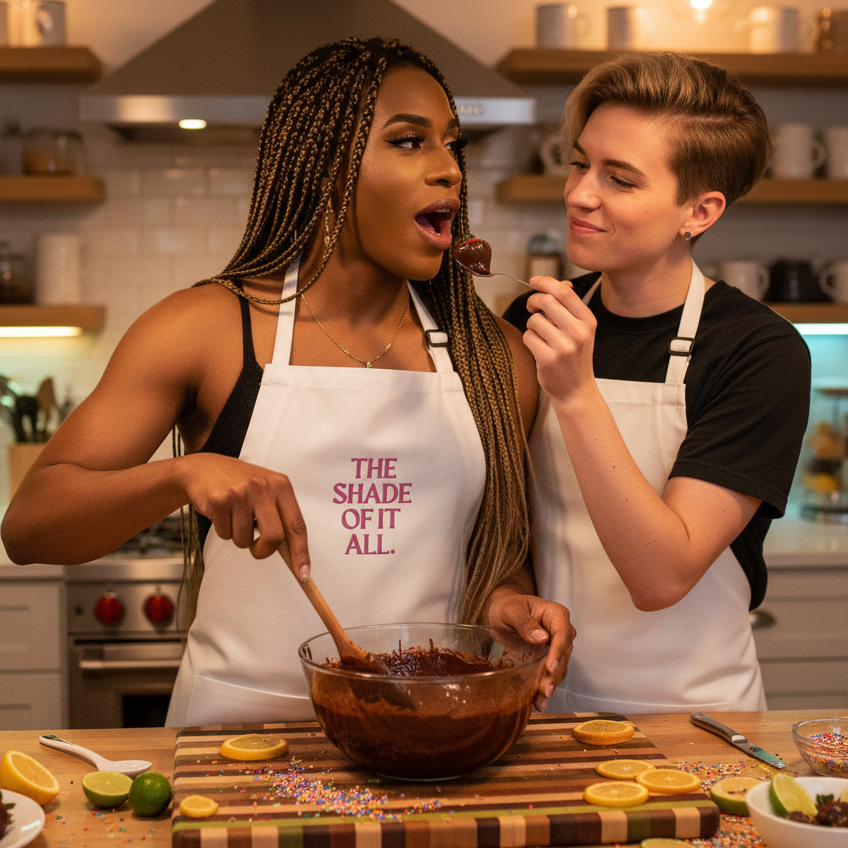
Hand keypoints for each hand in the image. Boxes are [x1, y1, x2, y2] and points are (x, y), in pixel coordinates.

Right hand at [181, 453, 309, 579]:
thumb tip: (294, 555)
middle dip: (264, 551)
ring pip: (245, 540)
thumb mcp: (266, 492)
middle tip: (256, 548)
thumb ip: (281, 518)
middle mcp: (263, 487)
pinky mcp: (219, 500)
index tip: (303, 573)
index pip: (297, 525)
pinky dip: (223, 530)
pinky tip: (222, 512)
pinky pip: (225, 534)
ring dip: (239, 538)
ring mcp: (241, 493)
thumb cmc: (240, 484)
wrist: (204, 468)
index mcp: (281, 486)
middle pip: (274, 537)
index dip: (301, 552)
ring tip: (234, 517)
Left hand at [486, 590, 574, 711]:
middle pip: (564, 654)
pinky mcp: (547, 658)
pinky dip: (544, 687)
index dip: (558, 652)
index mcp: (556, 615)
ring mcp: (556, 646)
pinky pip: (550, 674)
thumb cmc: (507, 606)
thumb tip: (542, 638)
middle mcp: (560, 630)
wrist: (501, 612)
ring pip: (559, 667)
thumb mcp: (511, 611)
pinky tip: (538, 702)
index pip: (562, 634)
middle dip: (555, 674)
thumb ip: (525, 623)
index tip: (550, 668)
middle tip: (544, 690)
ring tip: (540, 699)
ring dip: (551, 684)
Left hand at [523, 276, 597, 406]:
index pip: (564, 292)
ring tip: (542, 337)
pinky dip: (529, 340)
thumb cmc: (575, 356)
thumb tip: (559, 283)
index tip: (534, 281)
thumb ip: (570, 307)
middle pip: (546, 301)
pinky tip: (538, 349)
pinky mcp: (548, 359)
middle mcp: (578, 332)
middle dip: (534, 301)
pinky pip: (528, 337)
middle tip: (532, 308)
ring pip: (534, 320)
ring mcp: (564, 346)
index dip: (546, 282)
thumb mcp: (581, 330)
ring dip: (532, 326)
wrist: (576, 390)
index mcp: (588, 320)